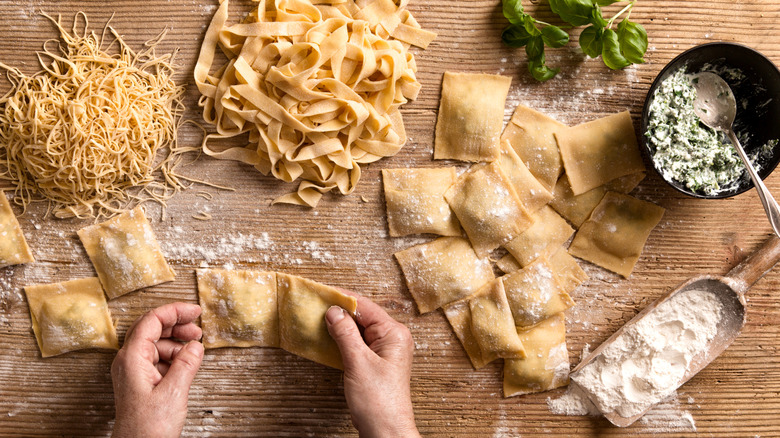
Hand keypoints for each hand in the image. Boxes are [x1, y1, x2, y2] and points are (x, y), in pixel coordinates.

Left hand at [111, 302, 203, 437]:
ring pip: (156, 344)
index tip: (194, 311)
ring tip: (195, 348)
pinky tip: (186, 363)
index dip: (174, 311)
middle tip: (197, 328)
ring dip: (176, 342)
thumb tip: (195, 345)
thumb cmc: (147, 429)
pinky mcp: (140, 382)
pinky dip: (173, 356)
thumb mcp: (174, 393)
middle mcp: (129, 362)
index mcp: (132, 359)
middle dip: (176, 325)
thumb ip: (186, 364)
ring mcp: (133, 372)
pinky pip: (157, 359)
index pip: (151, 321)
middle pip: (152, 329)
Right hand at [326, 295, 419, 437]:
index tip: (322, 293)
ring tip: (318, 318)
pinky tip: (329, 338)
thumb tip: (334, 311)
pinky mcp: (377, 363)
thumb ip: (345, 333)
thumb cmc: (378, 401)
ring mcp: (385, 351)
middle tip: (316, 304)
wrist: (385, 431)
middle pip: (363, 316)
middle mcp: (393, 339)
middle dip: (340, 311)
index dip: (342, 299)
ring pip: (359, 330)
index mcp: (394, 333)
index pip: (365, 307)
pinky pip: (359, 344)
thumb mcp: (358, 362)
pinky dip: (343, 340)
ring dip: (340, 325)